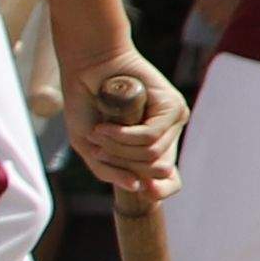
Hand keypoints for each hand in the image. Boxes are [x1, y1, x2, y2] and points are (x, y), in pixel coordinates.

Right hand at [66, 52, 185, 197]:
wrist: (88, 68)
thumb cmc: (87, 105)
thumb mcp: (90, 146)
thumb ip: (108, 170)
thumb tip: (137, 188)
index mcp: (151, 150)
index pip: (170, 181)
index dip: (159, 191)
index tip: (140, 190)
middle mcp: (167, 137)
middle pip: (155, 170)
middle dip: (122, 164)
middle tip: (98, 146)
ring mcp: (172, 122)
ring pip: (151, 154)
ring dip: (118, 148)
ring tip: (99, 131)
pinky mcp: (172, 106)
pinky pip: (150, 137)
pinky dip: (123, 136)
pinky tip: (105, 127)